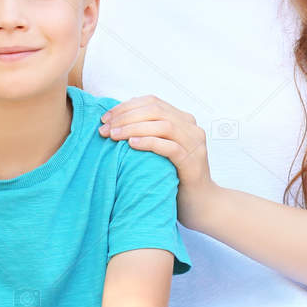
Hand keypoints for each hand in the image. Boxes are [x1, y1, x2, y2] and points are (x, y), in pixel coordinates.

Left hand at [98, 95, 216, 227]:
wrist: (200, 204)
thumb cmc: (175, 176)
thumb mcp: (161, 149)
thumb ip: (148, 132)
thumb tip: (116, 121)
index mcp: (183, 120)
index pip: (152, 102)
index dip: (127, 106)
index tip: (106, 118)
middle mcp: (191, 128)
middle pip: (155, 111)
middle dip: (126, 117)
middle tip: (105, 128)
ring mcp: (194, 144)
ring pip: (162, 125)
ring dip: (134, 128)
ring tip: (114, 135)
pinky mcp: (192, 162)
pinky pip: (170, 147)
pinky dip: (149, 142)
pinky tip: (132, 144)